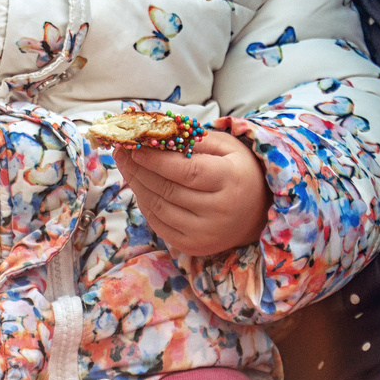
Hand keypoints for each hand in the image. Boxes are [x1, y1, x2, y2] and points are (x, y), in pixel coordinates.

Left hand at [112, 131, 269, 257]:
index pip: (187, 171)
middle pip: (168, 190)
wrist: (257, 214)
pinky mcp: (192, 245)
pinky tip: (139, 187)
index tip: (135, 147)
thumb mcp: (227, 147)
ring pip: (159, 208)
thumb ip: (194, 140)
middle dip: (139, 169)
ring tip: (127, 166)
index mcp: (230, 181)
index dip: (157, 160)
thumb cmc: (238, 172)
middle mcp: (219, 211)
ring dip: (137, 186)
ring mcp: (205, 233)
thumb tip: (156, 134)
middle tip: (122, 152)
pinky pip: (159, 224)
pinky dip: (145, 204)